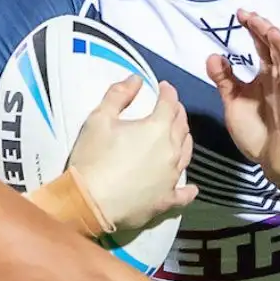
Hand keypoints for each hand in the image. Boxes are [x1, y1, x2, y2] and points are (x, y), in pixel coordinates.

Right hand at [69, 75, 197, 228]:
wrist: (88, 202)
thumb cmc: (93, 157)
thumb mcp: (99, 118)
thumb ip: (118, 94)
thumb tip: (136, 78)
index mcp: (157, 128)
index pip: (170, 103)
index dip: (168, 92)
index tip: (164, 87)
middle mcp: (171, 151)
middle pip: (181, 126)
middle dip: (177, 113)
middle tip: (171, 107)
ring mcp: (172, 177)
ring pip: (186, 154)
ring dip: (184, 140)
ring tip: (179, 135)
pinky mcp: (166, 201)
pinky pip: (183, 193)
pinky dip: (188, 189)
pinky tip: (191, 188)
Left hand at [206, 10, 279, 189]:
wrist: (275, 163)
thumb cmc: (258, 132)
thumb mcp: (234, 103)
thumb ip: (225, 80)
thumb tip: (212, 55)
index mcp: (266, 77)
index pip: (262, 46)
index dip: (254, 29)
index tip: (241, 14)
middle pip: (275, 49)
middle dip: (264, 31)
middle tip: (251, 17)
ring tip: (270, 30)